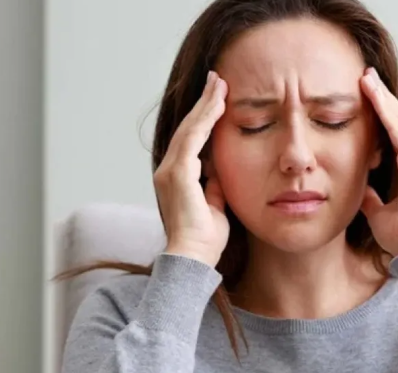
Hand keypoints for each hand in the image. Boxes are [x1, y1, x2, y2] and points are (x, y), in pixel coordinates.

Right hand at [154, 70, 229, 266]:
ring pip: (190, 129)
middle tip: (217, 80)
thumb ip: (214, 185)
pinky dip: (205, 121)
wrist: (194, 257)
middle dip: (204, 103)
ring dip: (206, 105)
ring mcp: (170, 171)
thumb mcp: (215, 204)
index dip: (204, 118)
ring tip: (219, 84)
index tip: (218, 98)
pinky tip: (217, 105)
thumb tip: (219, 170)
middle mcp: (168, 170)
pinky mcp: (178, 175)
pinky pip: (192, 140)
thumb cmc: (205, 238)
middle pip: (189, 128)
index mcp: (177, 177)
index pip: (192, 139)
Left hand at [359, 68, 397, 256]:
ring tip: (366, 79)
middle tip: (366, 75)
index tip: (367, 94)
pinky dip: (388, 115)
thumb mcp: (378, 211)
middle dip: (383, 98)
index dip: (383, 113)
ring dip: (383, 100)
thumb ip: (371, 196)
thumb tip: (360, 188)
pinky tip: (375, 99)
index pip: (397, 133)